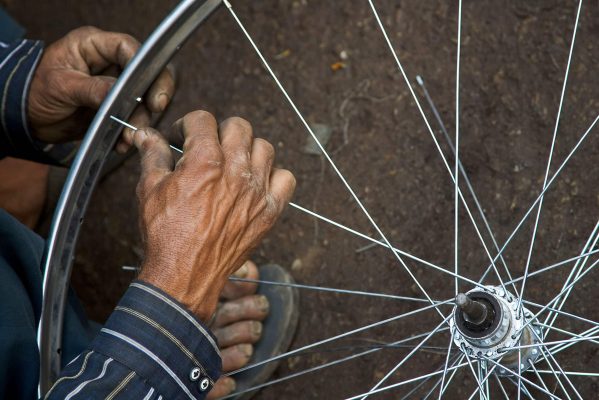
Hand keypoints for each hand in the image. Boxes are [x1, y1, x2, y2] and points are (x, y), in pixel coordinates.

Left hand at [28, 26, 174, 151]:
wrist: (28, 120)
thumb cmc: (35, 92)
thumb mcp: (62, 86)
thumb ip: (93, 88)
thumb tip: (120, 94)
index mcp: (93, 46)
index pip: (128, 48)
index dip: (143, 65)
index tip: (150, 88)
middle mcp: (109, 64)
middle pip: (145, 73)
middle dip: (152, 94)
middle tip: (155, 109)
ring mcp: (115, 87)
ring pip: (142, 100)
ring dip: (140, 119)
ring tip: (129, 136)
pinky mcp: (116, 108)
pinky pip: (132, 118)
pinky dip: (130, 132)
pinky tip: (123, 144)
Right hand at [134, 111, 294, 320]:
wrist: (185, 275)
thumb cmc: (166, 235)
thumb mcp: (149, 190)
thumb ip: (153, 156)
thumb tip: (146, 135)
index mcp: (204, 161)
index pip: (203, 119)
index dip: (189, 124)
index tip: (184, 136)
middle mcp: (236, 171)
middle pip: (239, 127)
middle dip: (220, 131)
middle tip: (209, 147)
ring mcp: (256, 191)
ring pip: (265, 148)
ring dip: (248, 150)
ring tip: (233, 163)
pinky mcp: (269, 211)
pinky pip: (286, 179)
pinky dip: (274, 176)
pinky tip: (257, 183)